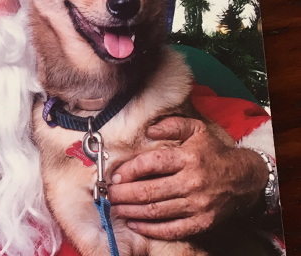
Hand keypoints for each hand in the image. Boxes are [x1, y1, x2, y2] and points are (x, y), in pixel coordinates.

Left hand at [108, 117, 267, 239]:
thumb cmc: (214, 153)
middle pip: (149, 191)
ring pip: (156, 211)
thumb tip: (149, 130)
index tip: (114, 175)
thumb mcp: (197, 130)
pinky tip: (134, 223)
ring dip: (131, 211)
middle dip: (123, 194)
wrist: (245, 178)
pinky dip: (149, 229)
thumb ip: (172, 126)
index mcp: (189, 158)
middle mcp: (192, 182)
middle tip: (108, 194)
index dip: (129, 171)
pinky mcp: (202, 222)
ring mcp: (197, 205)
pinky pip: (171, 229)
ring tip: (115, 208)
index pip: (152, 164)